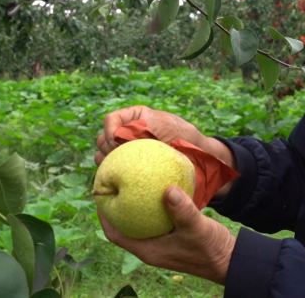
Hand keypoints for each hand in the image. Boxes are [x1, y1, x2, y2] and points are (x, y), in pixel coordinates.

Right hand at [95, 105, 236, 197]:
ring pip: (104, 158)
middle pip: (103, 140)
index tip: (117, 142)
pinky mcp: (132, 173)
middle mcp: (128, 136)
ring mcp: (129, 155)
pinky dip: (114, 178)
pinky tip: (120, 183)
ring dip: (107, 163)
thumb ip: (142, 126)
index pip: (111, 120)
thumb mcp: (164, 125)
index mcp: (135, 119)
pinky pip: (115, 175)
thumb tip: (114, 137)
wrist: (201, 160)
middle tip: (118, 159)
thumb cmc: (185, 138)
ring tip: (118, 171)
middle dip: (107, 148)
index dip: (110, 130)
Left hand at [99, 186, 235, 284]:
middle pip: (124, 224)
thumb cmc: (211, 249)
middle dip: (116, 204)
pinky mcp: (172, 235)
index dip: (103, 215)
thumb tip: (167, 189)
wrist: (230, 260)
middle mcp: (151, 246)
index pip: (115, 234)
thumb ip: (182, 210)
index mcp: (148, 250)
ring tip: (131, 179)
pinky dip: (153, 203)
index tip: (98, 192)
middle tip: (113, 180)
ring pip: (140, 220)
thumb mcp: (196, 228)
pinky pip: (156, 217)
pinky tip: (158, 186)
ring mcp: (162, 241)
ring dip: (134, 202)